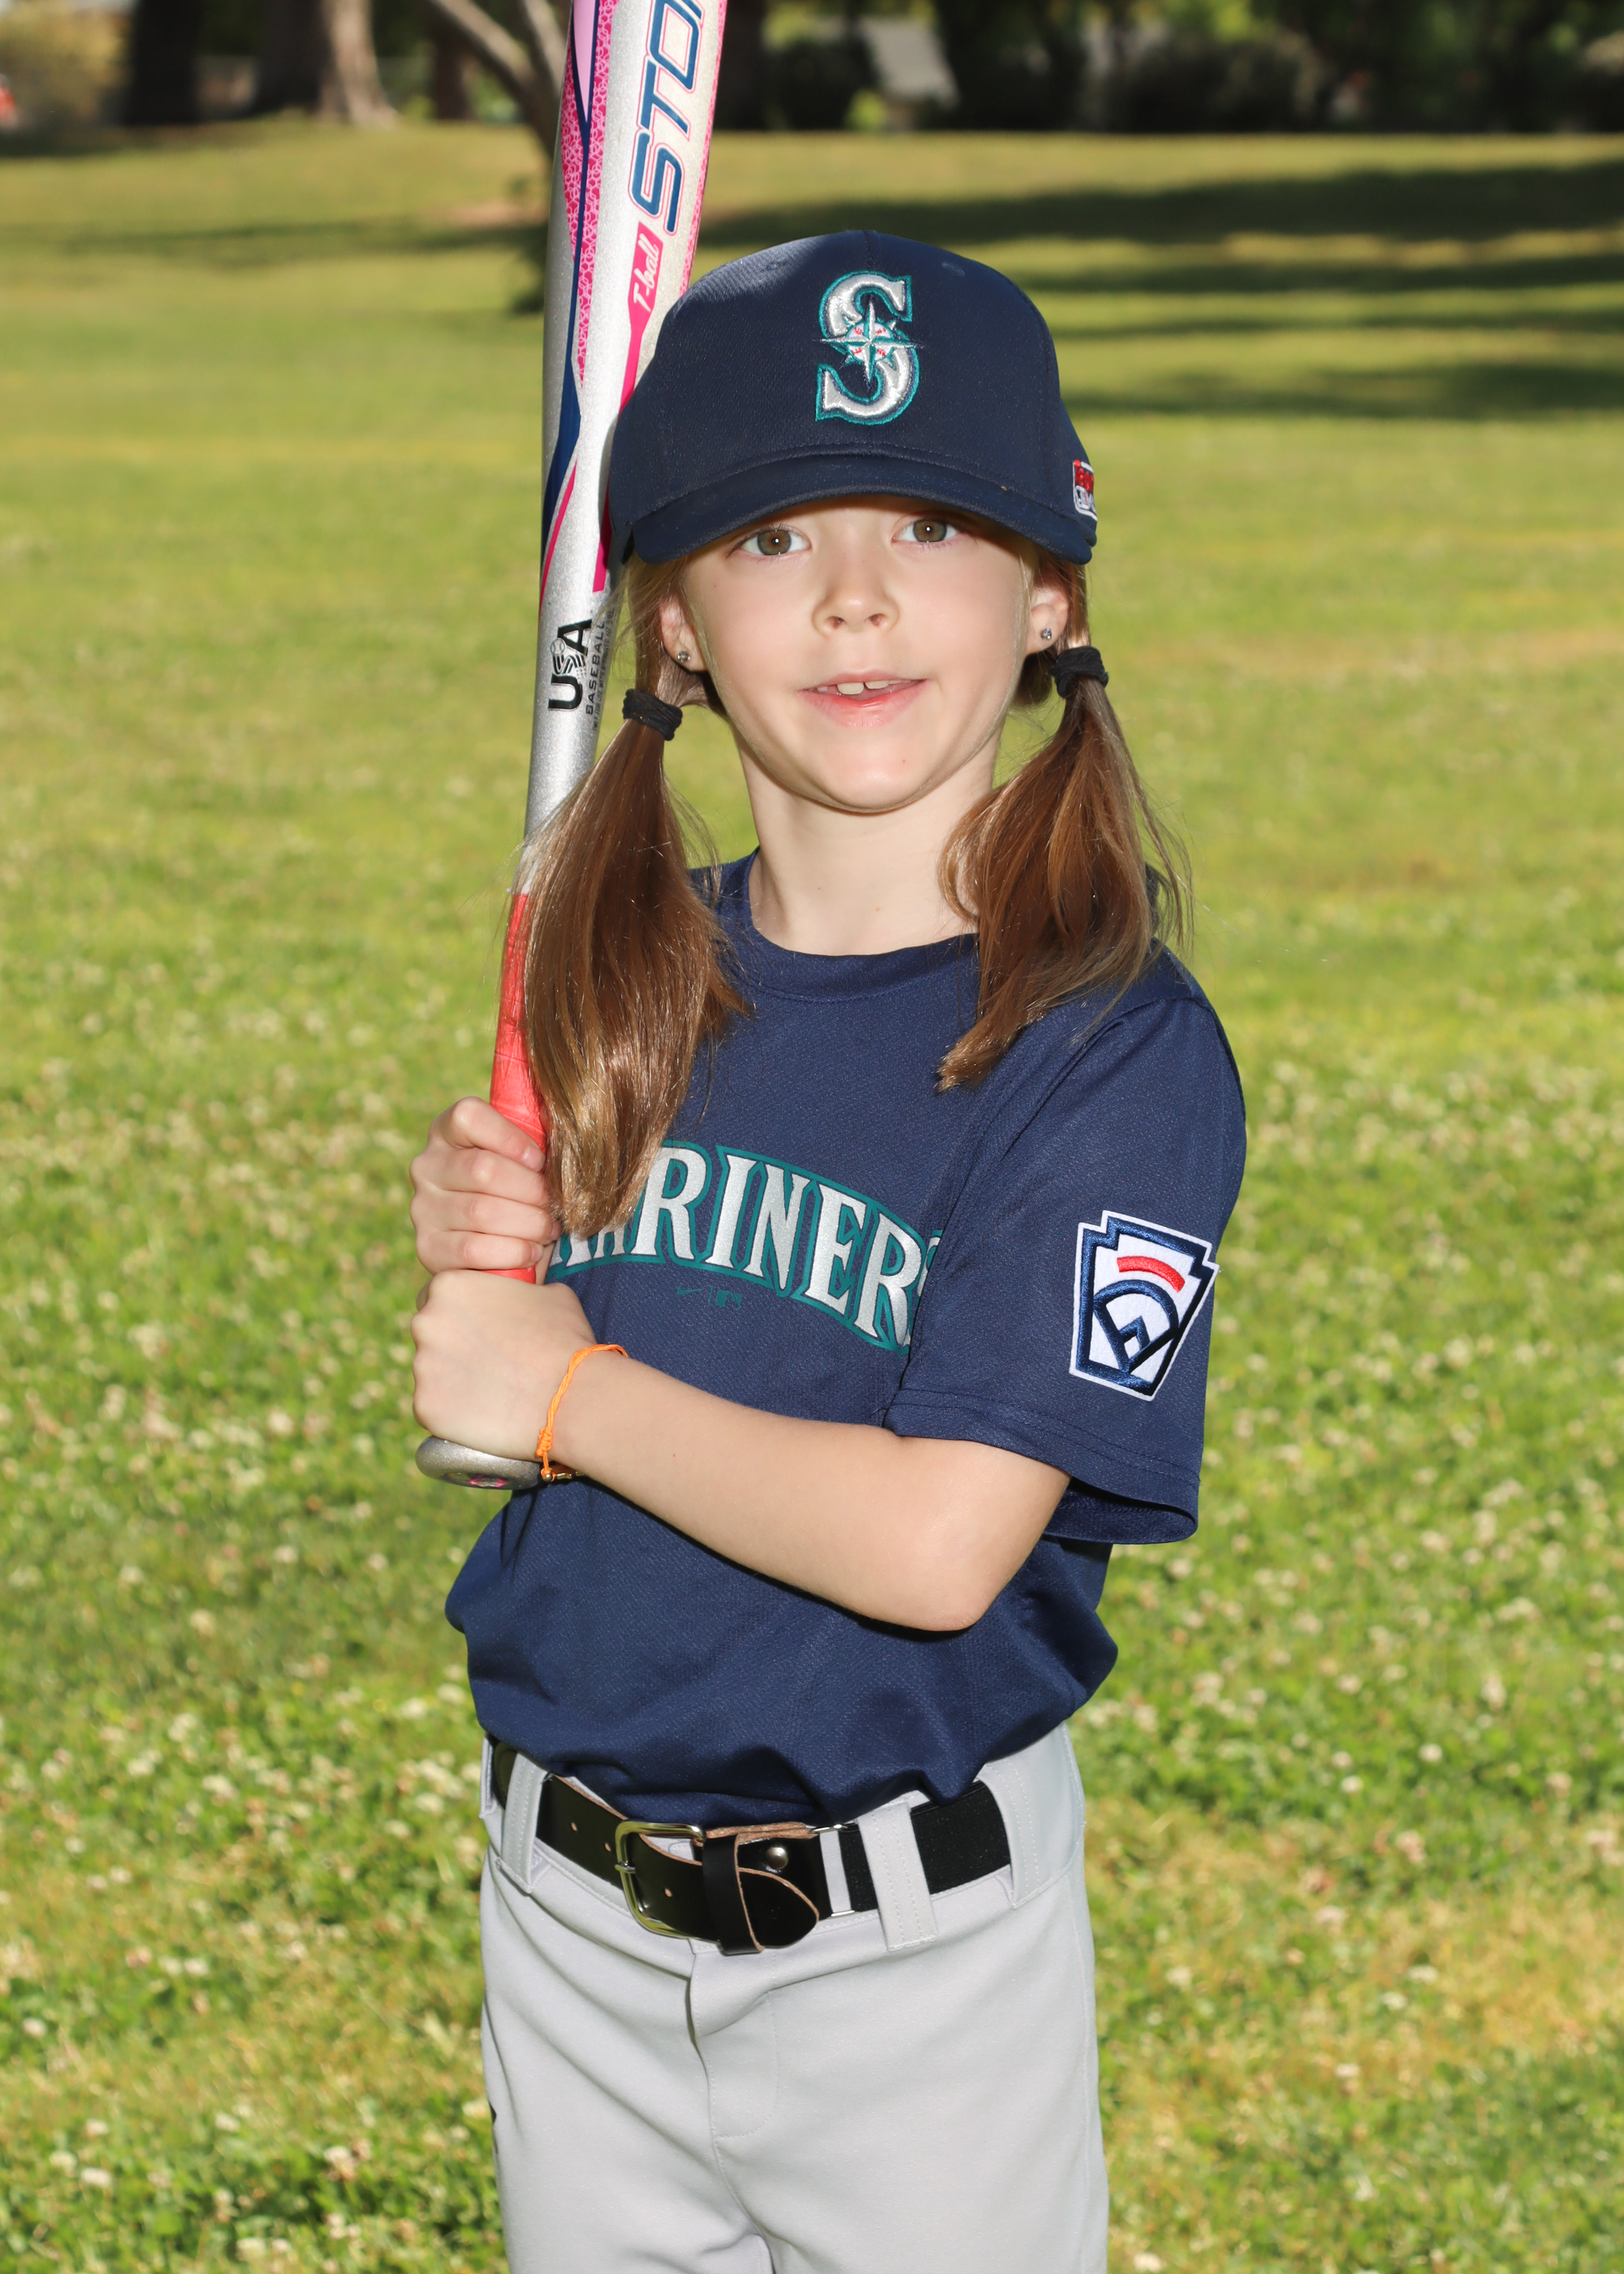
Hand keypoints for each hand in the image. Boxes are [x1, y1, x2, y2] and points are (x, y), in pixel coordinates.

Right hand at [409, 1098, 558, 1274]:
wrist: (497, 1244)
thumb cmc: (518, 1189)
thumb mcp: (522, 1156)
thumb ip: (534, 1135)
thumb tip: (551, 1118)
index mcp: (446, 1131)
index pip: (468, 1116)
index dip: (511, 1138)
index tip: (539, 1161)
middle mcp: (426, 1166)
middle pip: (483, 1169)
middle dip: (531, 1190)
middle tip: (554, 1205)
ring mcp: (422, 1207)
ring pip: (481, 1212)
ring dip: (528, 1223)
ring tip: (548, 1228)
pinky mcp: (427, 1247)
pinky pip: (473, 1249)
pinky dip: (512, 1251)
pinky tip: (532, 1250)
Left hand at [411, 1272, 596, 1460]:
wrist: (570, 1396)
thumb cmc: (564, 1339)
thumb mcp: (548, 1293)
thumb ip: (516, 1290)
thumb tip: (518, 1297)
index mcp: (448, 1286)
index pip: (436, 1295)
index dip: (459, 1312)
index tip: (478, 1328)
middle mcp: (425, 1322)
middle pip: (429, 1333)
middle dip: (451, 1343)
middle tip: (486, 1360)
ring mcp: (422, 1367)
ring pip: (431, 1372)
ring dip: (452, 1378)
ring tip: (491, 1390)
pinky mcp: (425, 1407)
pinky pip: (433, 1407)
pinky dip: (452, 1411)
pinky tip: (483, 1412)